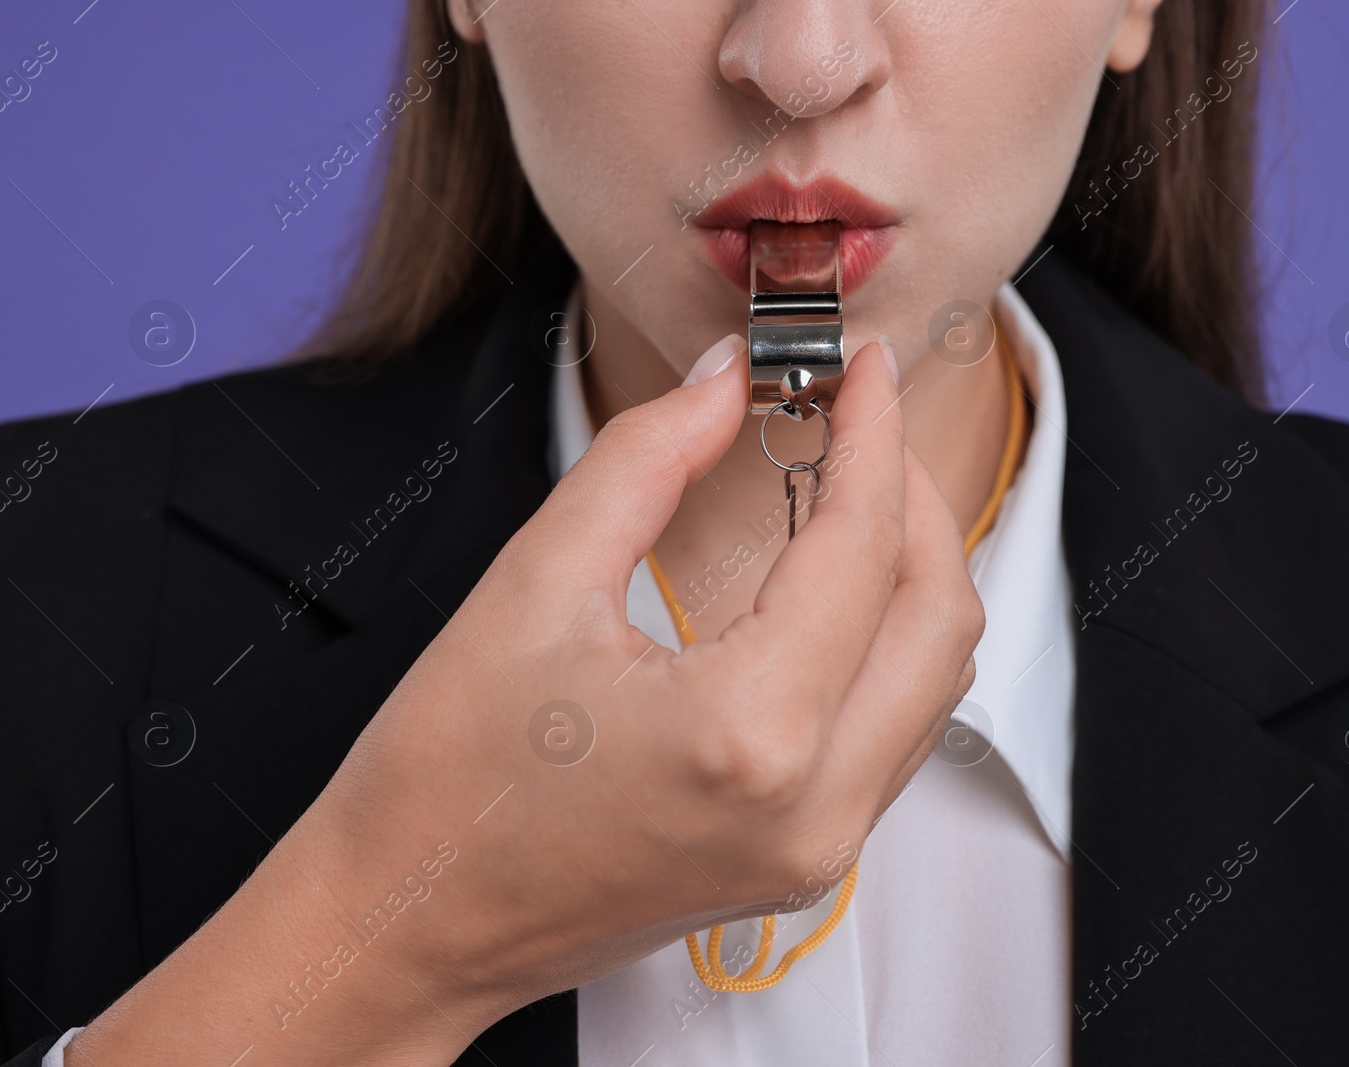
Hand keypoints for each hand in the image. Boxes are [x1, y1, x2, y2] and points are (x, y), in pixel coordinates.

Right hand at [69, 334, 982, 1065]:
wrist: (408, 924)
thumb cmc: (442, 783)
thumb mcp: (533, 585)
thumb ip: (646, 460)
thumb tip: (723, 383)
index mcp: (750, 734)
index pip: (861, 547)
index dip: (873, 435)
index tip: (866, 371)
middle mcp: (814, 805)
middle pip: (939, 615)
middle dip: (915, 498)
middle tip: (863, 423)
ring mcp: (820, 848)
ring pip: (935, 679)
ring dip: (910, 572)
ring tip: (853, 492)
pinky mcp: (805, 862)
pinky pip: (895, 732)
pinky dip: (886, 644)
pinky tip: (833, 589)